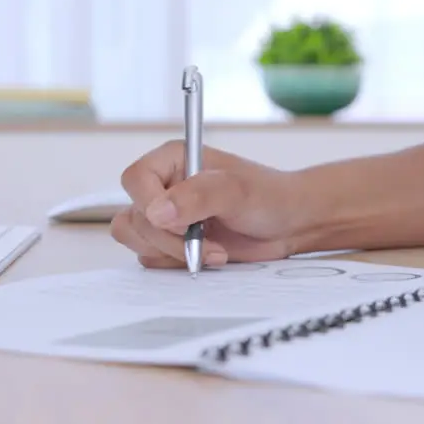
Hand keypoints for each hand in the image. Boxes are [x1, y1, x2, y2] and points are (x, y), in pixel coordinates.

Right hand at [111, 141, 305, 268]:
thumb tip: (157, 212)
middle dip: (169, 239)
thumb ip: (198, 196)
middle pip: (134, 218)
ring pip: (137, 240)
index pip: (135, 180)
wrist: (290, 224)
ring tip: (213, 250)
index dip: (149, 204)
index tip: (180, 223)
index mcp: (174, 160)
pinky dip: (178, 263)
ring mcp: (167, 217)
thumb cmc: (269, 196)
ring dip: (172, 253)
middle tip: (207, 242)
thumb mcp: (237, 191)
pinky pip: (153, 258)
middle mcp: (164, 187)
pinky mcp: (173, 242)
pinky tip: (210, 256)